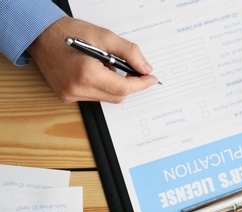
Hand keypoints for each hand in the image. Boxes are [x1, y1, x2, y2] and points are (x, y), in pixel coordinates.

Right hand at [28, 16, 157, 102]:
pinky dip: (101, 87)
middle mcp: (77, 88)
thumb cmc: (68, 32)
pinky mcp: (66, 96)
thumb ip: (129, 53)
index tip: (151, 79)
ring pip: (106, 98)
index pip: (123, 88)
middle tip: (133, 70)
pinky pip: (94, 97)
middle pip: (117, 96)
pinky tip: (96, 72)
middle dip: (129, 84)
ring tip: (106, 66)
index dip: (141, 84)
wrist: (39, 35)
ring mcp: (70, 95)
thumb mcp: (104, 36)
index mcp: (87, 74)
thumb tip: (145, 68)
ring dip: (114, 85)